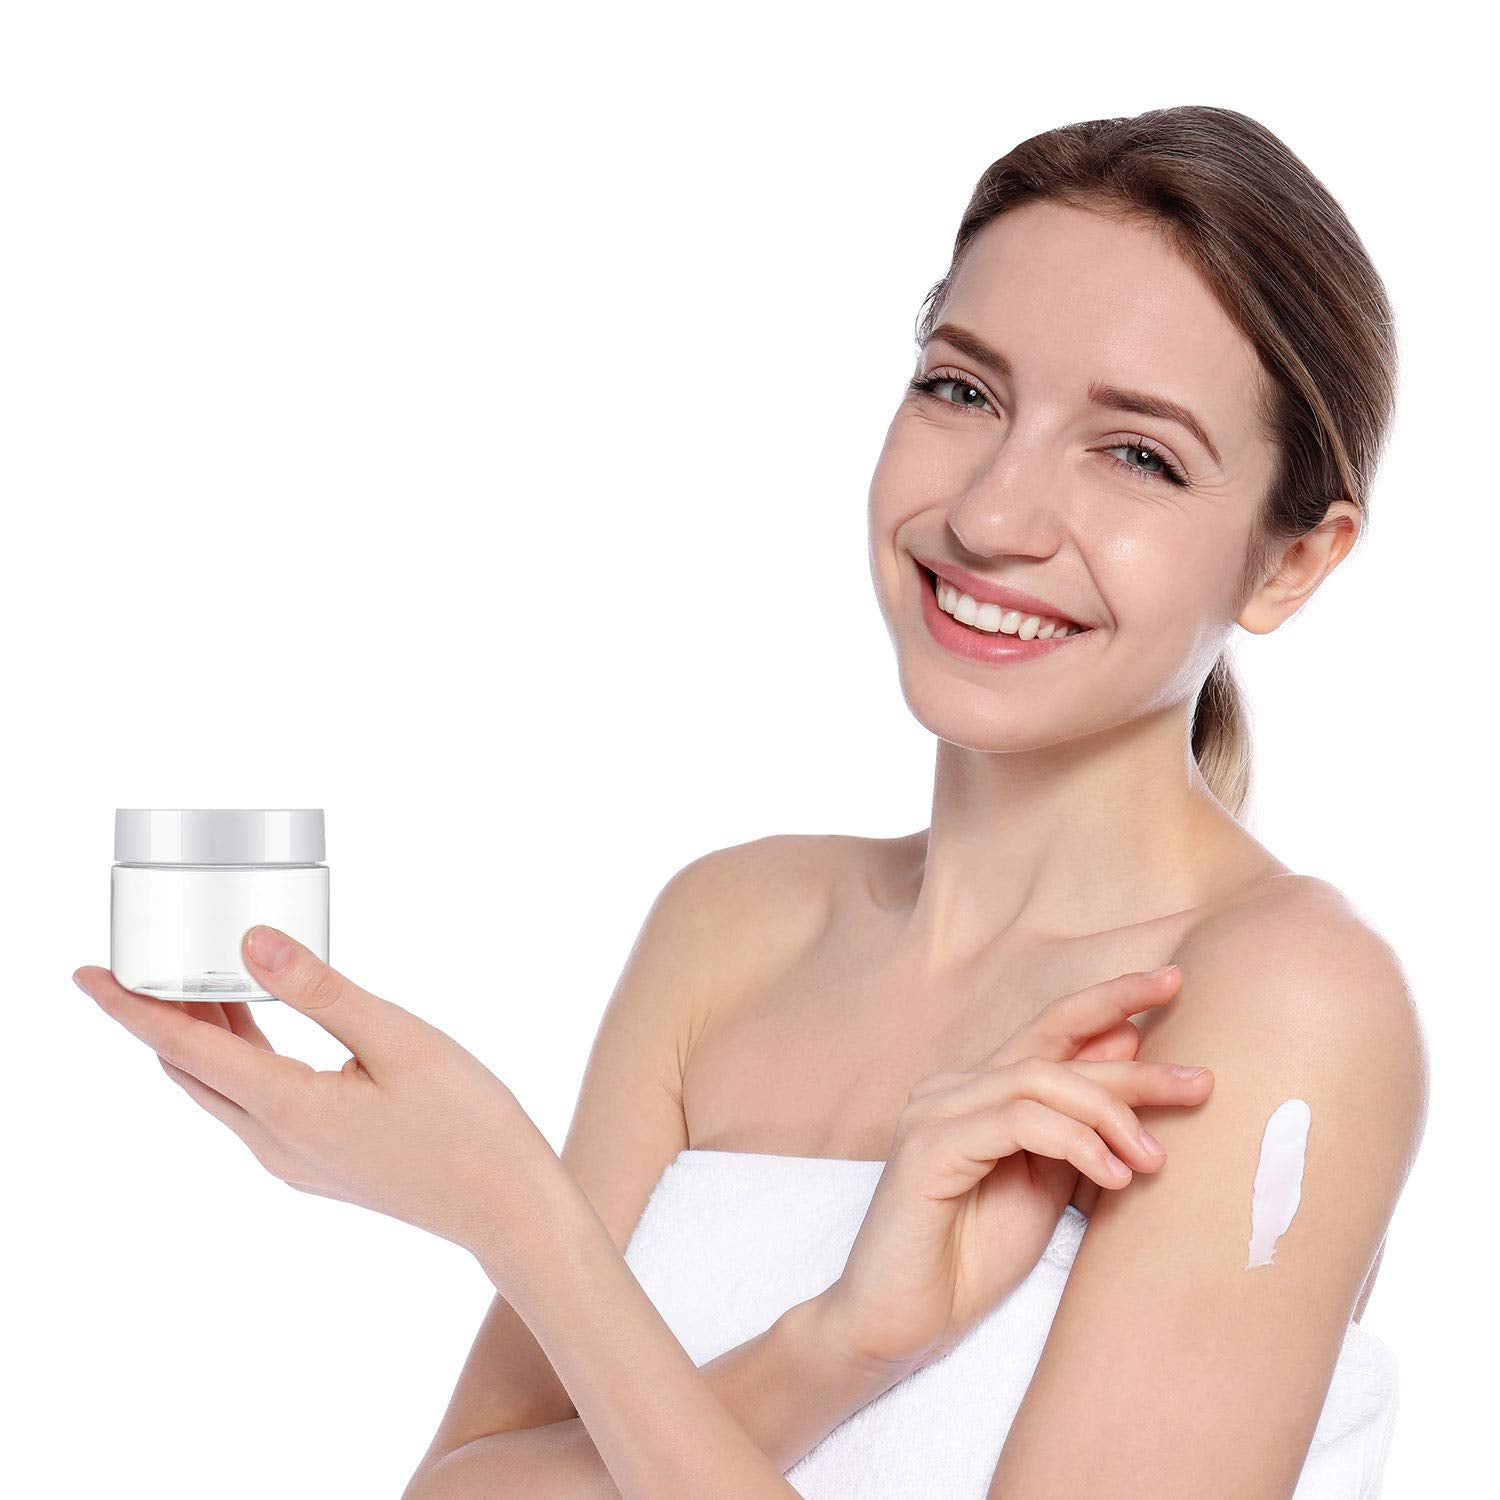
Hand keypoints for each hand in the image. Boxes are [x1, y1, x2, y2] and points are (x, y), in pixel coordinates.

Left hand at [73, 925, 556, 1263]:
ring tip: (206, 978)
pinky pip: (256, 1105)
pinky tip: (264, 1027)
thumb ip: (321, 990)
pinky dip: (242, 1059)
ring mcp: (294, 1161)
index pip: (184, 1048)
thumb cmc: (467, 1121)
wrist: (507, 1205)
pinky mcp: (318, 1165)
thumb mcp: (398, 1038)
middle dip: (160, 1015)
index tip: (86, 974)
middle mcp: (276, 1143)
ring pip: (223, 1089)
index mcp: (289, 1110)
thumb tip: (251, 943)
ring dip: (206, 1035)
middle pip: (192, 1071)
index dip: (129, 1008)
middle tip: (148, 959)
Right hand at [818, 965, 1213, 1378]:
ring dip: (1109, 1114)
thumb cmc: (970, 1260)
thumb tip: (1130, 1051)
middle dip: (1132, 1063)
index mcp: (980, 1091)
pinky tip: (1113, 1178)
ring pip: (1038, 1080)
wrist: (897, 1323)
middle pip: (1052, 1048)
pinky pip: (1016, 1122)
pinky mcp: (928, 1147)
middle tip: (1199, 1081)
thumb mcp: (1046, 1186)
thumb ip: (1080, 1127)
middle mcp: (952, 1087)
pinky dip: (1074, 1143)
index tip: (1174, 982)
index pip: (1050, 1028)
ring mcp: (934, 1111)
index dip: (1110, 1001)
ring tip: (1154, 1161)